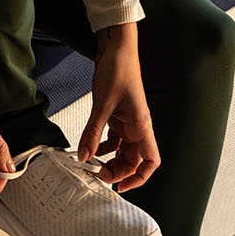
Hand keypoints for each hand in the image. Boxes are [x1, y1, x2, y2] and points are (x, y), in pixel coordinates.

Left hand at [78, 22, 158, 192]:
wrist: (116, 48)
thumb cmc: (118, 70)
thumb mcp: (102, 104)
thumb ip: (92, 132)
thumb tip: (83, 158)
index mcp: (142, 126)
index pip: (151, 161)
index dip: (140, 178)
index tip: (120, 186)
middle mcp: (138, 127)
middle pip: (134, 161)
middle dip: (117, 172)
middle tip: (94, 175)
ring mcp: (128, 123)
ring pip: (122, 152)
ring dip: (108, 161)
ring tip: (88, 165)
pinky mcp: (117, 117)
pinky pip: (112, 140)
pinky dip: (100, 147)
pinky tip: (87, 149)